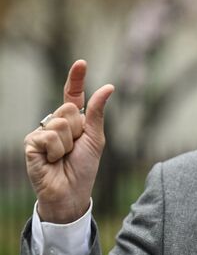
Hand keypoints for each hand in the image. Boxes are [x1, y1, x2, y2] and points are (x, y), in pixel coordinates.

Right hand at [24, 60, 114, 222]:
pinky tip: (52, 161)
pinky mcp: (31, 144)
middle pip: (68, 109)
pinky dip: (55, 151)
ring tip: (63, 157)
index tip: (81, 63)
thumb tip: (108, 86)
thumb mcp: (95, 138)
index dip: (76, 78)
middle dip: (77, 130)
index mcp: (73, 120)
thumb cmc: (84, 167)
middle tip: (74, 148)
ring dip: (67, 143)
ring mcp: (41, 133)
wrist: (71, 192)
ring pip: (59, 123)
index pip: (73, 94)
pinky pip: (48, 136)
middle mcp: (55, 123)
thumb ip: (97, 112)